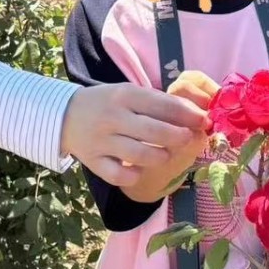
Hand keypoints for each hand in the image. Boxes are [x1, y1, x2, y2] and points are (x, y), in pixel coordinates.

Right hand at [62, 83, 208, 188]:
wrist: (65, 115)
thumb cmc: (107, 103)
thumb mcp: (128, 92)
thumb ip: (157, 103)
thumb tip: (194, 115)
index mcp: (124, 95)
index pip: (162, 105)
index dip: (188, 114)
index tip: (203, 120)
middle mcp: (113, 117)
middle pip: (154, 131)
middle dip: (179, 137)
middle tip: (188, 139)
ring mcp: (102, 141)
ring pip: (140, 155)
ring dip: (160, 156)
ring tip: (165, 154)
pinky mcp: (94, 162)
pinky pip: (119, 175)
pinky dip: (133, 175)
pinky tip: (140, 170)